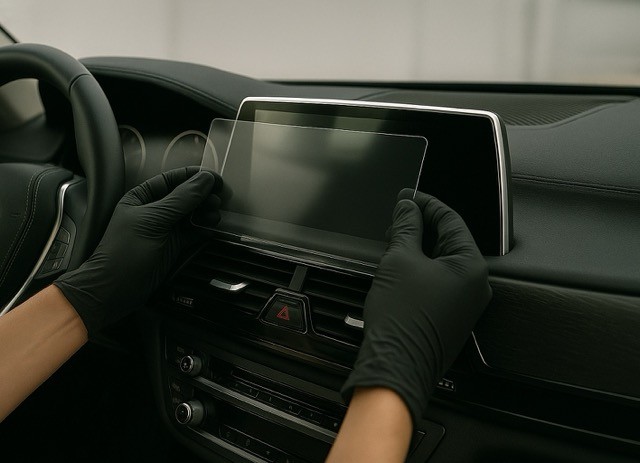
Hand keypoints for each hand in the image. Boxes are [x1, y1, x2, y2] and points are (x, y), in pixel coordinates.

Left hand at [54, 167, 221, 336]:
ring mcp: (164, 229)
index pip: (171, 180)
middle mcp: (154, 211)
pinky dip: (204, 229)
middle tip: (219, 199)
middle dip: (202, 196)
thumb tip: (205, 179)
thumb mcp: (154, 220)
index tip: (215, 179)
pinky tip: (213, 228)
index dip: (194, 177)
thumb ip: (182, 199)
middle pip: (184, 197)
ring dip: (205, 213)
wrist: (115, 290)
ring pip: (191, 215)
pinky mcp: (173, 246)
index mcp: (141, 197)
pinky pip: (193, 233)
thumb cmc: (126, 251)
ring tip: (216, 215)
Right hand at [341, 190, 491, 423]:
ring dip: (420, 246)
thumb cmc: (401, 320)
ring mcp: (464, 303)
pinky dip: (422, 267)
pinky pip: (440, 280)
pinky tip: (401, 264)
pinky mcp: (450, 315)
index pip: (452, 220)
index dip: (427, 203)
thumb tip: (408, 207)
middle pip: (450, 240)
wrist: (395, 365)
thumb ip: (407, 226)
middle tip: (398, 217)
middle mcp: (475, 285)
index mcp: (471, 267)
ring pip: (443, 261)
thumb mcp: (400, 260)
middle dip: (422, 225)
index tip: (409, 197)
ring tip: (395, 240)